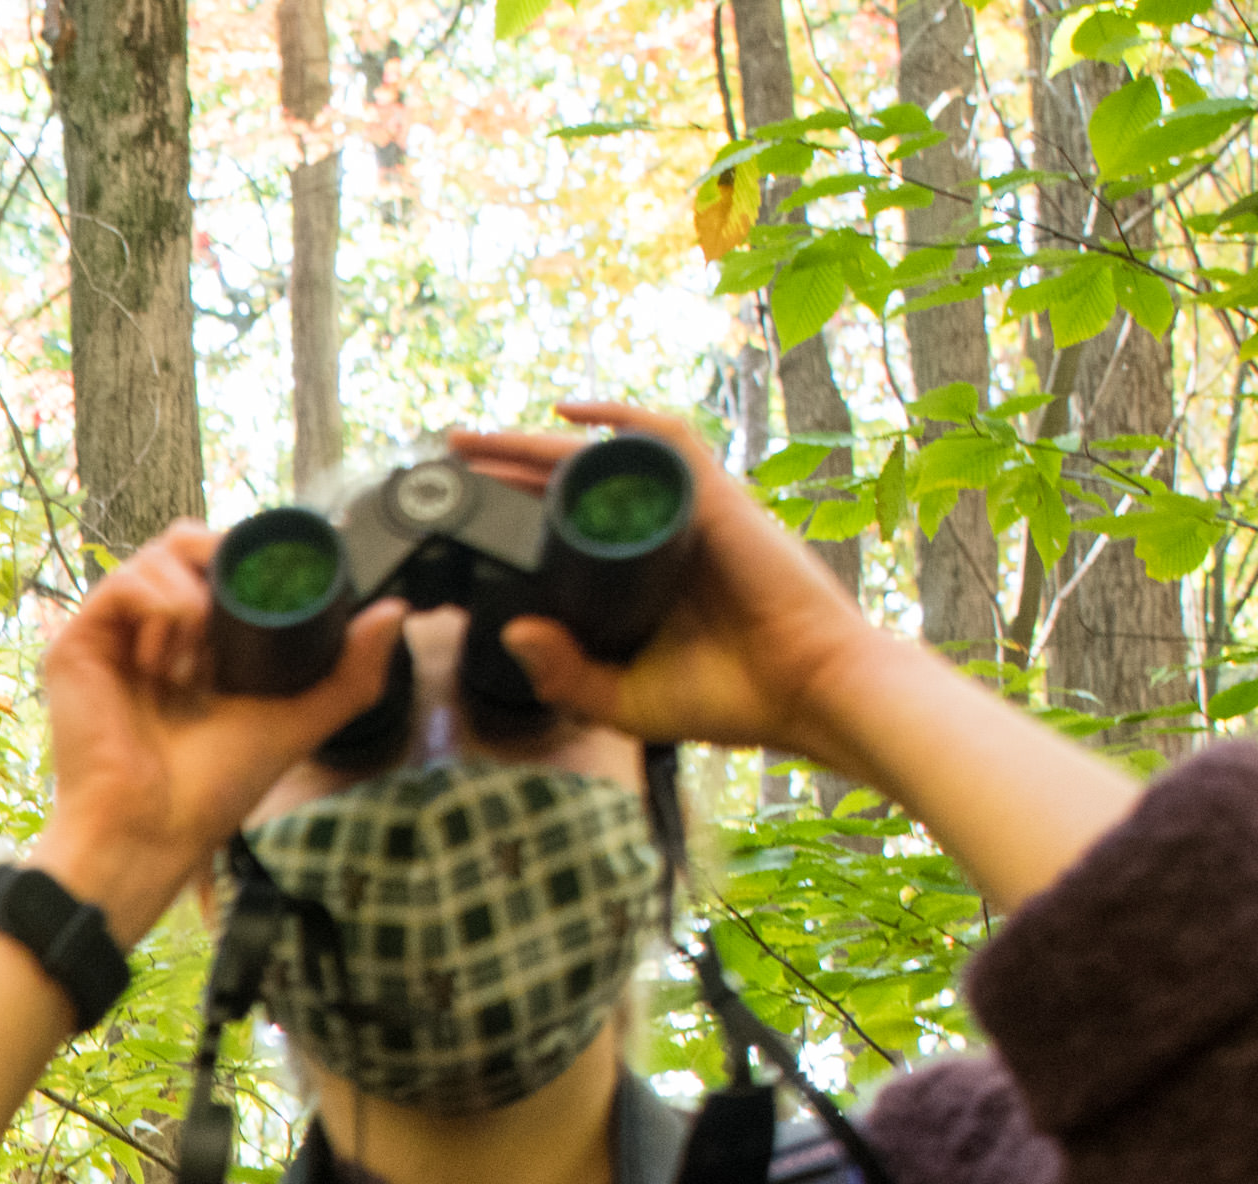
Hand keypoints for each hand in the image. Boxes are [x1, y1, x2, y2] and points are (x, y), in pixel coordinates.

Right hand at [29, 523, 409, 939]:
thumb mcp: (297, 719)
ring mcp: (111, 636)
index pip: (216, 563)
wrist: (155, 828)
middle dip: (223, 562)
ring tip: (197, 662)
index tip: (277, 585)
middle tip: (239, 618)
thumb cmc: (212, 789)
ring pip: (157, 553)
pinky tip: (172, 656)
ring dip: (193, 594)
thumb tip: (396, 611)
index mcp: (191, 642)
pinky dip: (161, 603)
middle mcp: (148, 631)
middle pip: (186, 543)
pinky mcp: (76, 644)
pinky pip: (123, 580)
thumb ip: (349, 672)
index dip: (247, 559)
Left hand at [470, 402, 883, 768]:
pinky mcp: (714, 499)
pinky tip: (568, 411)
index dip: (512, 514)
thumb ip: (565, 673)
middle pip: (572, 486)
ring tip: (476, 439)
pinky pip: (663, 440)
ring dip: (538, 441)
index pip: (564, 530)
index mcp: (637, 577)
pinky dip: (619, 418)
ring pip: (603, 458)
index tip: (458, 513)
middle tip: (449, 456)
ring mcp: (684, 513)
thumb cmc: (731, 697)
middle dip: (507, 467)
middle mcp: (657, 536)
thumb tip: (509, 630)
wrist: (807, 691)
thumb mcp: (624, 698)